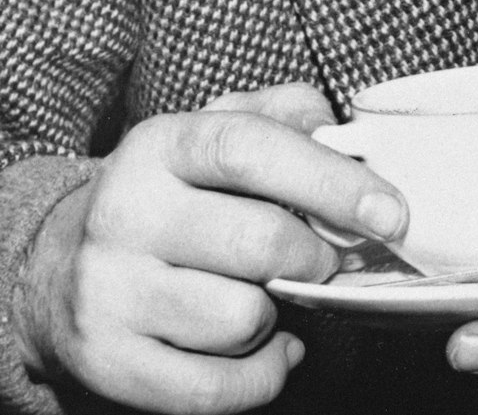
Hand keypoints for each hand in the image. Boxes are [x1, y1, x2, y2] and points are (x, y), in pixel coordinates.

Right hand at [12, 83, 407, 413]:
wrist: (61, 264)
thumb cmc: (172, 191)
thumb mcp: (216, 129)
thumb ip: (286, 115)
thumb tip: (346, 136)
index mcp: (160, 143)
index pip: (250, 150)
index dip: (329, 181)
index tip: (391, 212)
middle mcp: (126, 212)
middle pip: (259, 243)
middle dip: (316, 258)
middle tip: (325, 258)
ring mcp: (110, 292)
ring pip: (241, 320)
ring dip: (277, 315)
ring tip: (266, 295)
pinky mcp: (110, 362)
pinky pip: (216, 391)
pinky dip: (261, 375)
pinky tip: (267, 347)